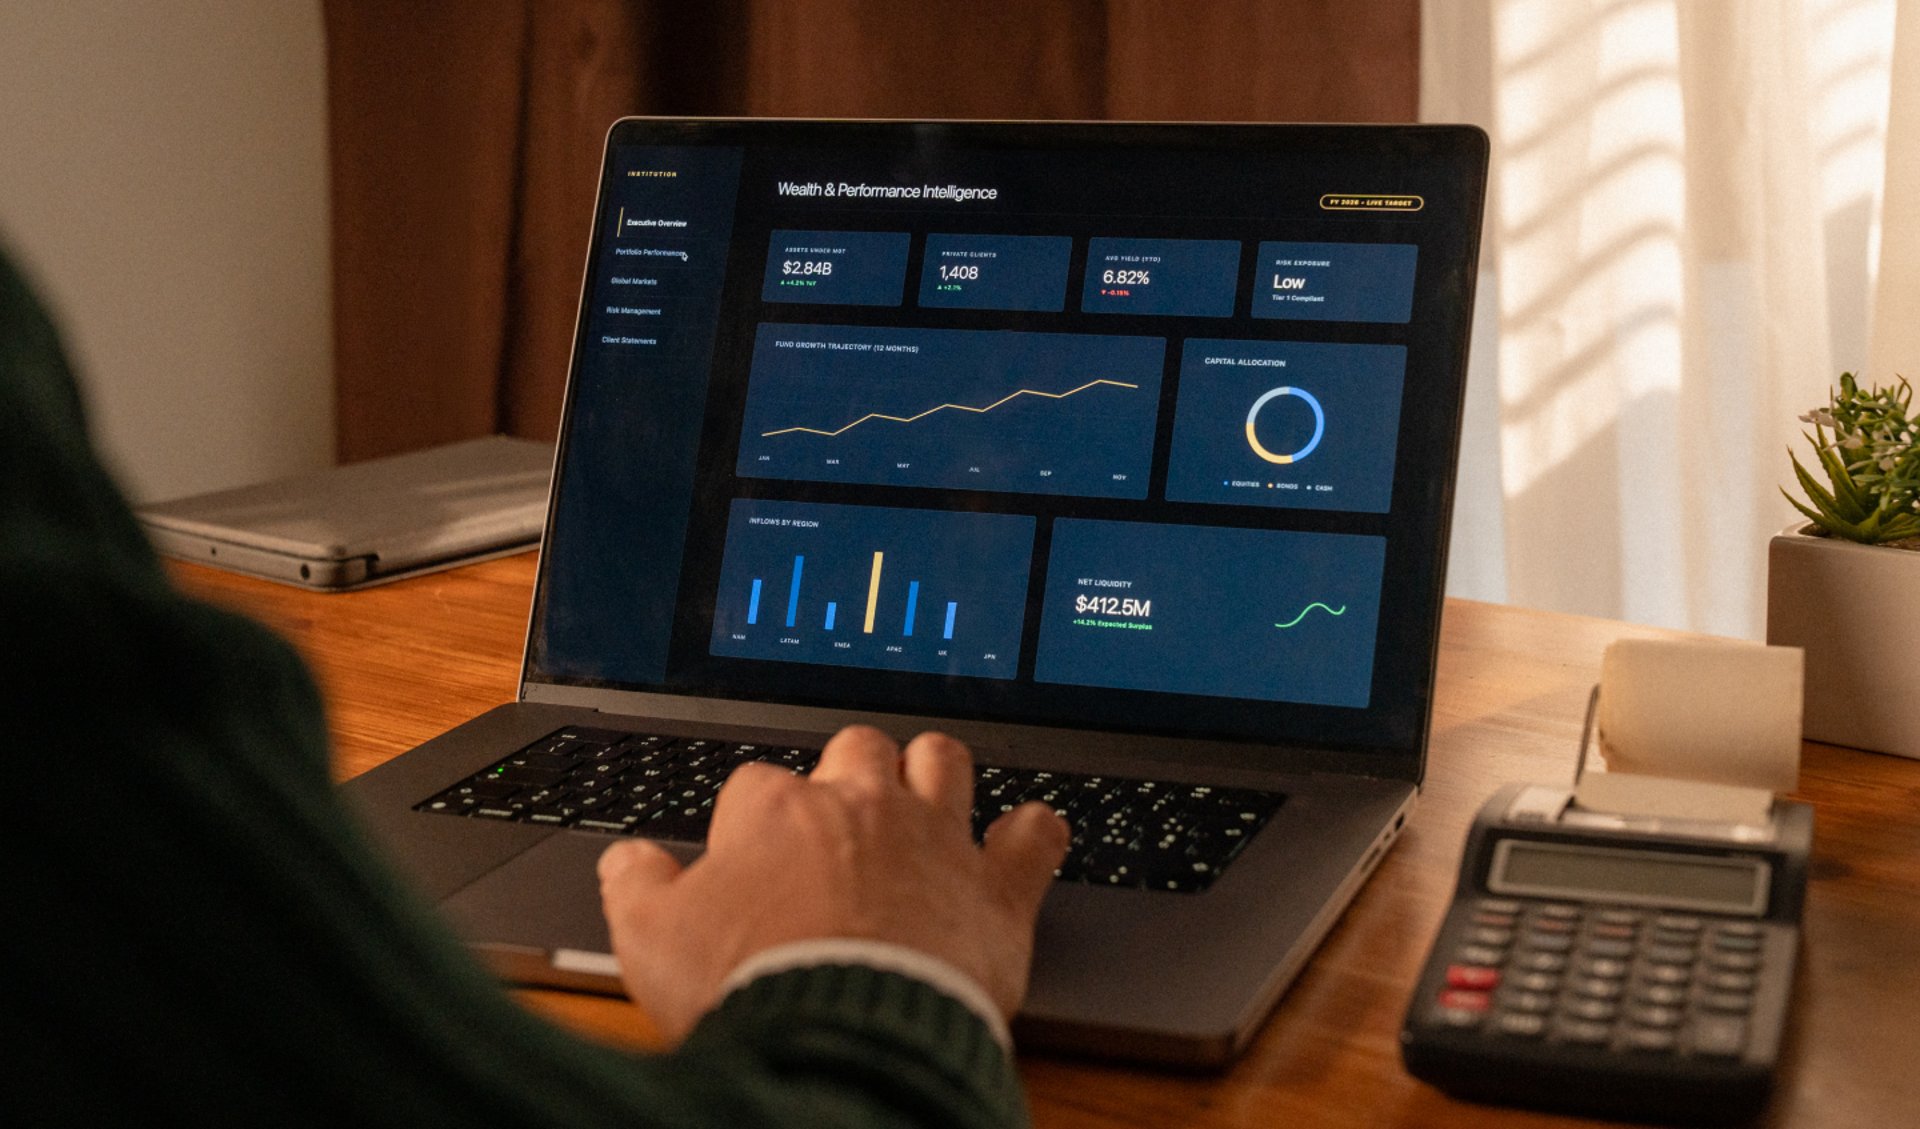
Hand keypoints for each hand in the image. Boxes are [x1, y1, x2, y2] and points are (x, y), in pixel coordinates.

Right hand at [597, 725, 1069, 1041]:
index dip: (756, 816)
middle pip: (857, 749)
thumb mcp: (653, 940)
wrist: (840, 1034)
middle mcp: (860, 808)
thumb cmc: (750, 986)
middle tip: (842, 810)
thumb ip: (637, 888)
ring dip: (934, 773)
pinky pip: (1032, 835)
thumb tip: (628, 862)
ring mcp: (934, 841)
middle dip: (849, 769)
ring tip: (926, 794)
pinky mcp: (995, 888)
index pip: (759, 785)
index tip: (755, 848)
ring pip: (943, 763)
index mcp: (777, 814)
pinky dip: (1034, 833)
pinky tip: (1028, 836)